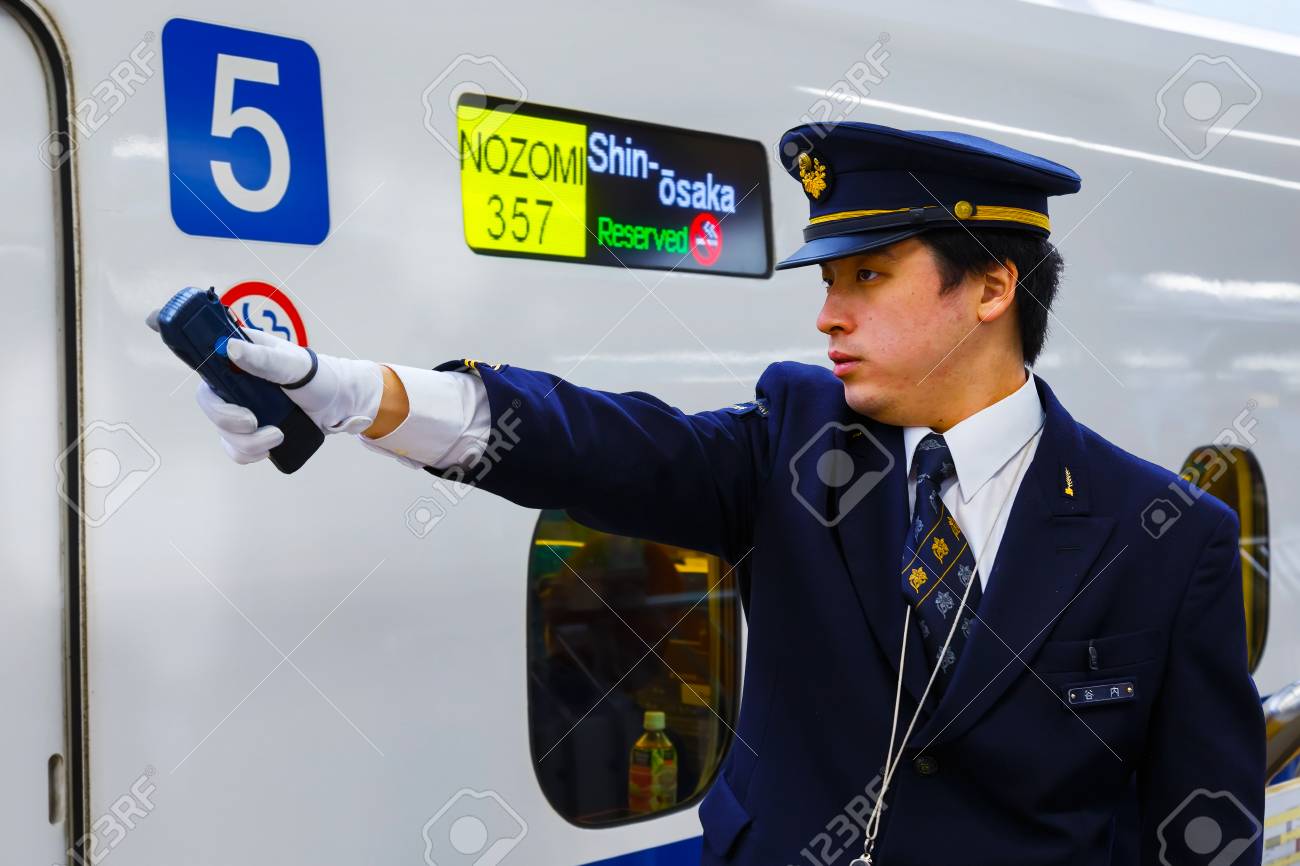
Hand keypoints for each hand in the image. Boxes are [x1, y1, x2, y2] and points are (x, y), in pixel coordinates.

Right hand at [146, 310, 383, 463]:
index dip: (172, 333)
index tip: (151, 320)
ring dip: (248, 440)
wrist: (338, 405)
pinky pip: (235, 449)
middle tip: (253, 421)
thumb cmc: (318, 376)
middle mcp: (234, 382)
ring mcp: (240, 408)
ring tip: (277, 432)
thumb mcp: (294, 364)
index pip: (199, 344)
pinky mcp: (250, 432)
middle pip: (207, 403)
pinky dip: (252, 452)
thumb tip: (232, 349)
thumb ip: (263, 358)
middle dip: (227, 418)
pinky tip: (273, 442)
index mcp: (240, 356)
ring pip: (222, 432)